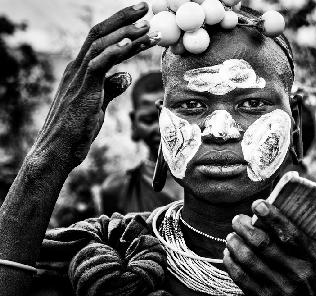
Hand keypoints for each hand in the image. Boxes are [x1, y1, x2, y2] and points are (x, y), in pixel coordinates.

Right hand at [30, 2, 158, 169]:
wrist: (58, 151)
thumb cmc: (76, 130)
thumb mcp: (98, 104)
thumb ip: (110, 88)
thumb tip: (125, 76)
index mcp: (82, 70)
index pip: (103, 41)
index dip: (124, 29)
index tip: (145, 21)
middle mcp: (77, 68)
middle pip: (100, 33)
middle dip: (124, 18)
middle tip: (146, 7)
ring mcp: (77, 77)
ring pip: (99, 44)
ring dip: (125, 32)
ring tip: (147, 24)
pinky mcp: (82, 90)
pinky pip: (97, 64)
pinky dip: (113, 51)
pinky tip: (130, 43)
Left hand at [223, 200, 315, 295]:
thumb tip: (308, 208)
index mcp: (312, 260)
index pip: (290, 234)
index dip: (272, 217)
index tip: (258, 204)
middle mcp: (297, 274)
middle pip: (264, 244)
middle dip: (245, 228)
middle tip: (237, 219)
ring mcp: (280, 290)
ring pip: (249, 260)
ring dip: (235, 244)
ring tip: (231, 236)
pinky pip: (242, 279)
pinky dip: (231, 263)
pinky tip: (228, 254)